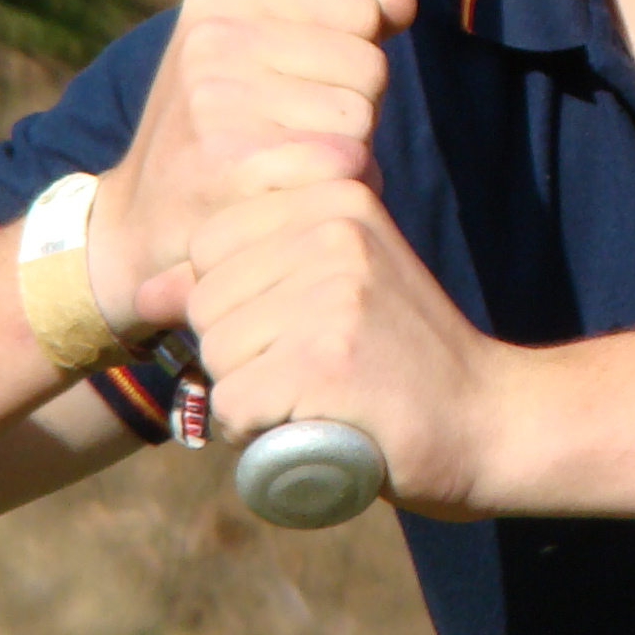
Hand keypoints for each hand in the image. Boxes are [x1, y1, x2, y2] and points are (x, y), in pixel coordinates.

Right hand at [87, 0, 416, 333]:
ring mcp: (218, 98)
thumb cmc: (221, 127)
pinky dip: (338, 189)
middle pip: (369, 67)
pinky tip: (294, 197)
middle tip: (297, 135)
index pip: (362, 10)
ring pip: (362, 120)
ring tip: (293, 167)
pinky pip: (345, 165)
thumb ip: (338, 12)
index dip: (355, 54)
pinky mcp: (234, 163)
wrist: (142, 221)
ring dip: (350, 153)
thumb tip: (401, 2)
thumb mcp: (261, 49)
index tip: (303, 83)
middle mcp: (214, 37)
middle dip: (355, 107)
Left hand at [175, 177, 504, 518]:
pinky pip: (234, 405)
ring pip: (216, 356)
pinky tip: (312, 427)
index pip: (210, 244)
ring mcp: (335, 293)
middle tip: (312, 372)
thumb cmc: (400, 361)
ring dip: (248, 397)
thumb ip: (244, 278)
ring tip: (317, 398)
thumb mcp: (329, 292)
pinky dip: (256, 435)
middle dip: (238, 353)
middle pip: (206, 302)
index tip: (298, 327)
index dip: (234, 302)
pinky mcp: (329, 360)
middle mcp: (335, 231)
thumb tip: (145, 293)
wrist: (488, 420)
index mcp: (336, 198)